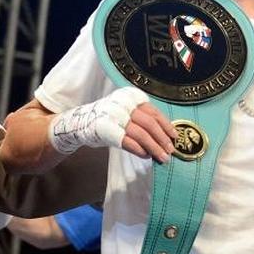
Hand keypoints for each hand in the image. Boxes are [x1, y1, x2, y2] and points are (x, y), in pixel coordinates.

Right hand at [48, 87, 175, 161]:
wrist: (79, 122)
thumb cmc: (108, 119)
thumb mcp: (126, 111)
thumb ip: (143, 118)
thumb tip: (166, 135)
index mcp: (130, 96)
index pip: (153, 111)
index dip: (166, 125)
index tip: (174, 136)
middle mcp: (122, 103)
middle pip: (149, 123)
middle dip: (162, 139)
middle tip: (170, 150)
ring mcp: (113, 116)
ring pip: (141, 134)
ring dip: (154, 147)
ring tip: (162, 157)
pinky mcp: (106, 130)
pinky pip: (129, 142)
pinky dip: (140, 150)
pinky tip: (146, 156)